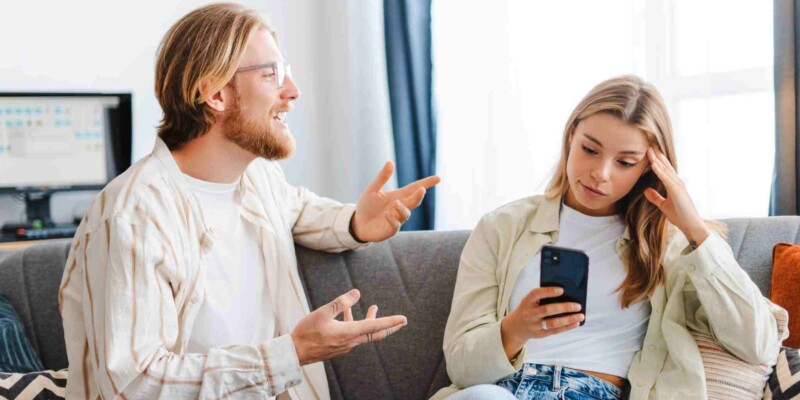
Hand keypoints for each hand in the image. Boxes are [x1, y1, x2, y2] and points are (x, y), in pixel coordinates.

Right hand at [291, 289, 406, 365]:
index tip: (403, 319)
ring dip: (371, 321)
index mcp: (348, 333)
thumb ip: (340, 302)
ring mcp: (344, 345)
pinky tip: (348, 313)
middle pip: (375, 334)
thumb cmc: (306, 333)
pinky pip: (352, 334)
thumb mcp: (322, 313)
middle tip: (402, 322)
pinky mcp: (338, 346)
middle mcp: (350, 341)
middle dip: (389, 327)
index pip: (375, 327)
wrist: (294, 353)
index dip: (391, 322)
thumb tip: (357, 293)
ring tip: (374, 308)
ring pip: (363, 333)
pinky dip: (355, 323)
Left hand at [351, 161, 439, 241]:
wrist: (357, 223)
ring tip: (395, 203)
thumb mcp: (372, 189)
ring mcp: (397, 219)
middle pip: (414, 201)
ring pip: (406, 214)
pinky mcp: (390, 230)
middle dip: (418, 196)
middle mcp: (400, 207)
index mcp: (398, 196)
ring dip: (402, 208)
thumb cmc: (367, 206)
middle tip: (421, 190)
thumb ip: (382, 178)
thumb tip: (390, 162)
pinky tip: (387, 214)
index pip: (414, 188)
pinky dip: (392, 219)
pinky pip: (396, 225)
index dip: (426, 183)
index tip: (438, 178)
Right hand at [500, 287, 583, 360]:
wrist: (515, 327)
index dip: (548, 291)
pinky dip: (567, 327)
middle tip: (577, 305)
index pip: (536, 294)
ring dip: (569, 319)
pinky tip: (576, 323)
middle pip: (547, 310)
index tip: (562, 290)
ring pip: (553, 323)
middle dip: (564, 307)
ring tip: (581, 315)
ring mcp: (534, 325)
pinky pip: (556, 331)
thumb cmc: (528, 309)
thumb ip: (542, 297)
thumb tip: (565, 294)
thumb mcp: (529, 302)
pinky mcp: (540, 334)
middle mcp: (529, 314)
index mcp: (526, 302)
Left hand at [643, 147, 709, 244]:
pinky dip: (659, 171)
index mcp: (674, 184)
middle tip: (649, 144)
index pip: (664, 169)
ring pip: (665, 169)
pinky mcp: (677, 191)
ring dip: (657, 159)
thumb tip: (646, 190)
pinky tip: (653, 164)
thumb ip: (655, 197)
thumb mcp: (663, 205)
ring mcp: (678, 185)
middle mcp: (677, 182)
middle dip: (657, 155)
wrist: (691, 225)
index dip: (657, 159)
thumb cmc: (680, 216)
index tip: (649, 151)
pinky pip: (666, 178)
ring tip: (649, 149)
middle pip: (665, 165)